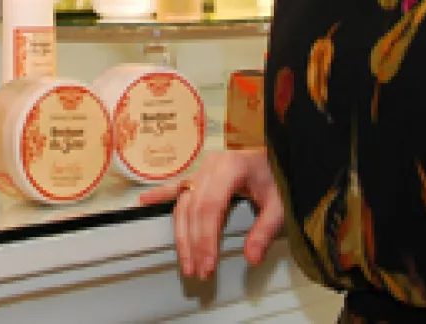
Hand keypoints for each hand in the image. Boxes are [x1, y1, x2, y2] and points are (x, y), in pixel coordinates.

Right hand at [139, 148, 284, 279]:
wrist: (281, 154)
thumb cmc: (279, 176)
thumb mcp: (279, 204)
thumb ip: (265, 230)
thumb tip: (251, 258)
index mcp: (230, 168)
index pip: (210, 209)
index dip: (205, 239)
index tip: (207, 265)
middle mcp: (212, 166)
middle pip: (193, 209)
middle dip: (193, 244)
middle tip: (197, 271)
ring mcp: (204, 168)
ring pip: (183, 203)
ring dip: (181, 234)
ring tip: (185, 262)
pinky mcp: (201, 172)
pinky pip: (178, 186)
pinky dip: (161, 194)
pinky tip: (144, 201)